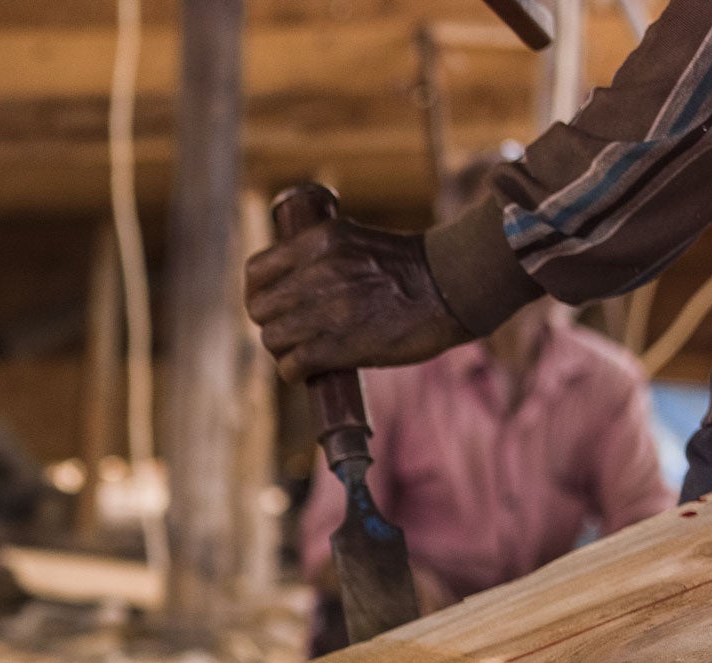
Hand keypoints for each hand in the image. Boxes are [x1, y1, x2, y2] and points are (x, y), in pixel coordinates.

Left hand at [246, 217, 470, 381]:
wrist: (456, 284)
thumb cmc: (408, 268)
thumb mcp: (355, 242)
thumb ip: (318, 258)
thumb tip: (283, 286)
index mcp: (320, 240)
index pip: (256, 271)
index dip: (258, 291)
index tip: (272, 302)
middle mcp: (319, 271)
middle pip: (260, 309)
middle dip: (271, 322)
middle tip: (292, 330)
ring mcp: (328, 309)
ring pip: (271, 338)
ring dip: (283, 350)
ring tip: (305, 349)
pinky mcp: (339, 345)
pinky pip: (291, 366)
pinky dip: (295, 372)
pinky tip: (308, 371)